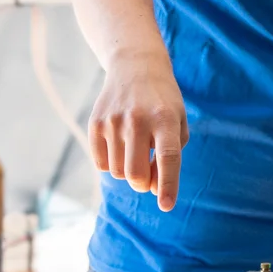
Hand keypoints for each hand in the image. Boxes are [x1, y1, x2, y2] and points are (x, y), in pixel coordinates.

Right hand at [88, 47, 189, 210]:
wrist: (135, 66)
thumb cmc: (163, 102)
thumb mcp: (177, 122)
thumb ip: (171, 155)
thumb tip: (154, 188)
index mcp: (165, 119)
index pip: (168, 157)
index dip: (168, 185)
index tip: (166, 205)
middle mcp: (138, 120)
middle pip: (136, 174)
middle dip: (143, 184)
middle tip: (148, 178)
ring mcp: (113, 121)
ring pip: (118, 172)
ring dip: (128, 172)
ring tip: (135, 152)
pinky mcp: (95, 124)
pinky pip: (101, 163)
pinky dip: (112, 164)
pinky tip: (120, 147)